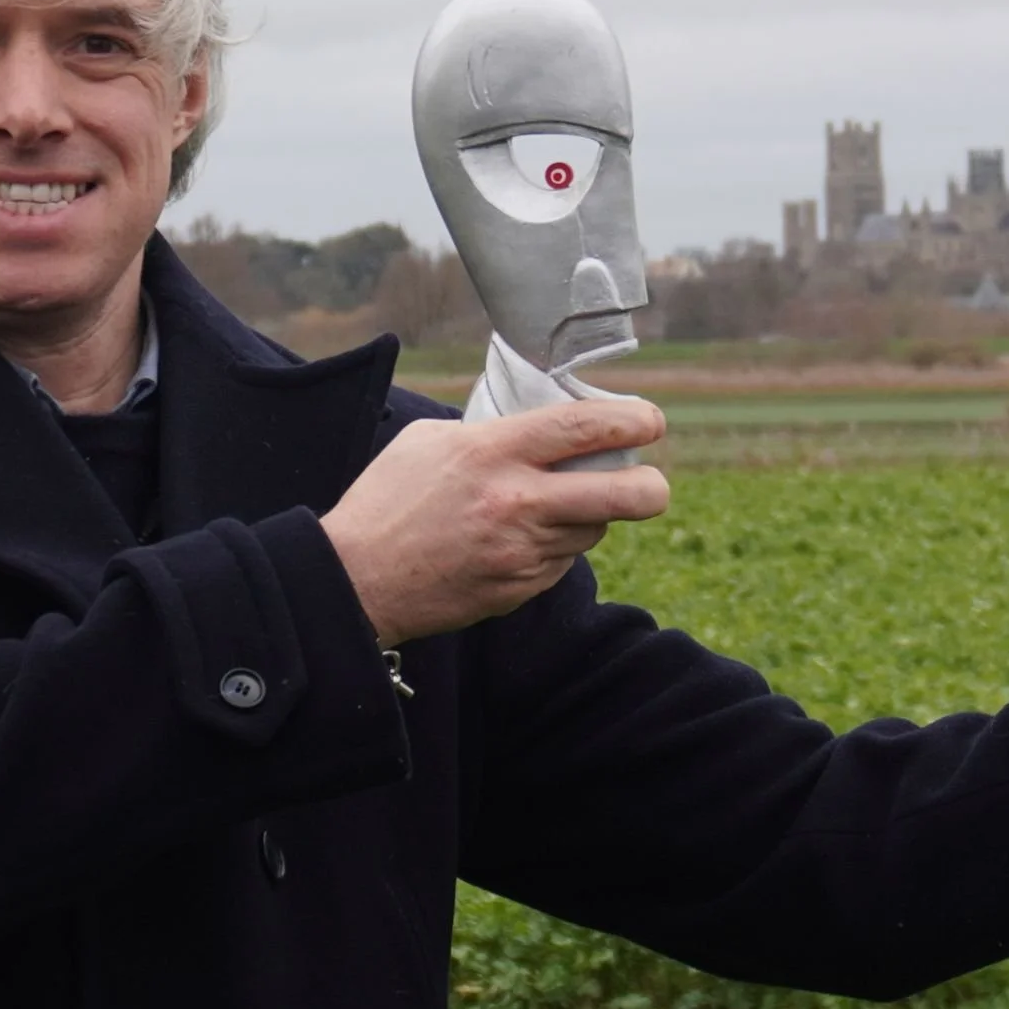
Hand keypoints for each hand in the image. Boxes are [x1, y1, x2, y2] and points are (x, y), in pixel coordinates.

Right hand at [319, 398, 669, 644]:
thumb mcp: (430, 441)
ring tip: (558, 505)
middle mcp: (516, 502)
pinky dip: (553, 547)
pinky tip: (518, 538)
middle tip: (652, 481)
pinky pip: (561, 562)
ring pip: (593, 530)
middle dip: (652, 486)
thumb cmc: (388, 500)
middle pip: (622, 495)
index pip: (583, 428)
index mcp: (492, 453)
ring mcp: (522, 551)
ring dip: (589, 516)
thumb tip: (541, 428)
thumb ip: (490, 431)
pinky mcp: (520, 588)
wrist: (356, 579)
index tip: (652, 421)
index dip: (631, 420)